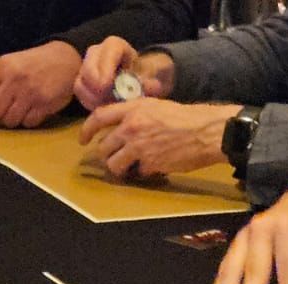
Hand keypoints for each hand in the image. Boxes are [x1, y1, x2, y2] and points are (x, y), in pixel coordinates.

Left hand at [0, 41, 80, 127]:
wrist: (65, 59)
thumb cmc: (32, 65)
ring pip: (10, 121)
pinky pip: (27, 124)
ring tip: (22, 107)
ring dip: (14, 119)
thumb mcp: (9, 66)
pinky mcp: (44, 104)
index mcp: (3, 66)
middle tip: (7, 108)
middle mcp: (15, 78)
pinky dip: (29, 120)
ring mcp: (30, 92)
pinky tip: (34, 108)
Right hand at [74, 40, 172, 111]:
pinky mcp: (81, 82)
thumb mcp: (150, 78)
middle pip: (88, 68)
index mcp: (115, 46)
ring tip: (106, 106)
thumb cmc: (141, 77)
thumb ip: (150, 82)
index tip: (107, 85)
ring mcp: (86, 67)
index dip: (105, 68)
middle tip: (106, 102)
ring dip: (92, 98)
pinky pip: (80, 94)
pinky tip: (101, 107)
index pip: (108, 51)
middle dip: (95, 88)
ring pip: (80, 84)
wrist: (133, 82)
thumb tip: (153, 86)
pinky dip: (89, 103)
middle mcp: (97, 53)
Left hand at [80, 99, 237, 177]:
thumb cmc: (185, 118)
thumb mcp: (157, 106)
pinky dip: (140, 172)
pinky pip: (134, 173)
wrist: (205, 131)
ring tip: (131, 166)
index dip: (87, 130)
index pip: (100, 117)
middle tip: (116, 158)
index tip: (82, 140)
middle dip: (107, 155)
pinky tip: (153, 166)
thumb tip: (121, 128)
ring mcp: (139, 147)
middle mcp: (132, 127)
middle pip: (104, 147)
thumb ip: (136, 115)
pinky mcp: (148, 164)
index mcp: (134, 109)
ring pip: (113, 164)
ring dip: (119, 168)